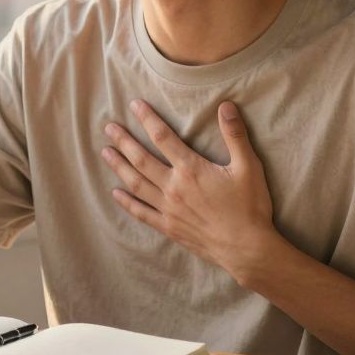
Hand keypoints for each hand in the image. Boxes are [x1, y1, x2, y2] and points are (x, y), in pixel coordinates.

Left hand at [101, 100, 276, 274]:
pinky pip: (141, 213)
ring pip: (136, 183)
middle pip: (141, 159)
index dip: (147, 119)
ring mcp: (168, 209)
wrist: (246, 249)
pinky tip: (115, 194)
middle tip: (109, 128)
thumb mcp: (248, 167)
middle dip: (124, 141)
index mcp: (191, 169)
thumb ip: (235, 135)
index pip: (162, 137)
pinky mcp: (169, 227)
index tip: (134, 105)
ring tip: (105, 153)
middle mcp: (174, 187)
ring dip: (119, 167)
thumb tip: (226, 106)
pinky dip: (127, 202)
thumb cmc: (250, 207)